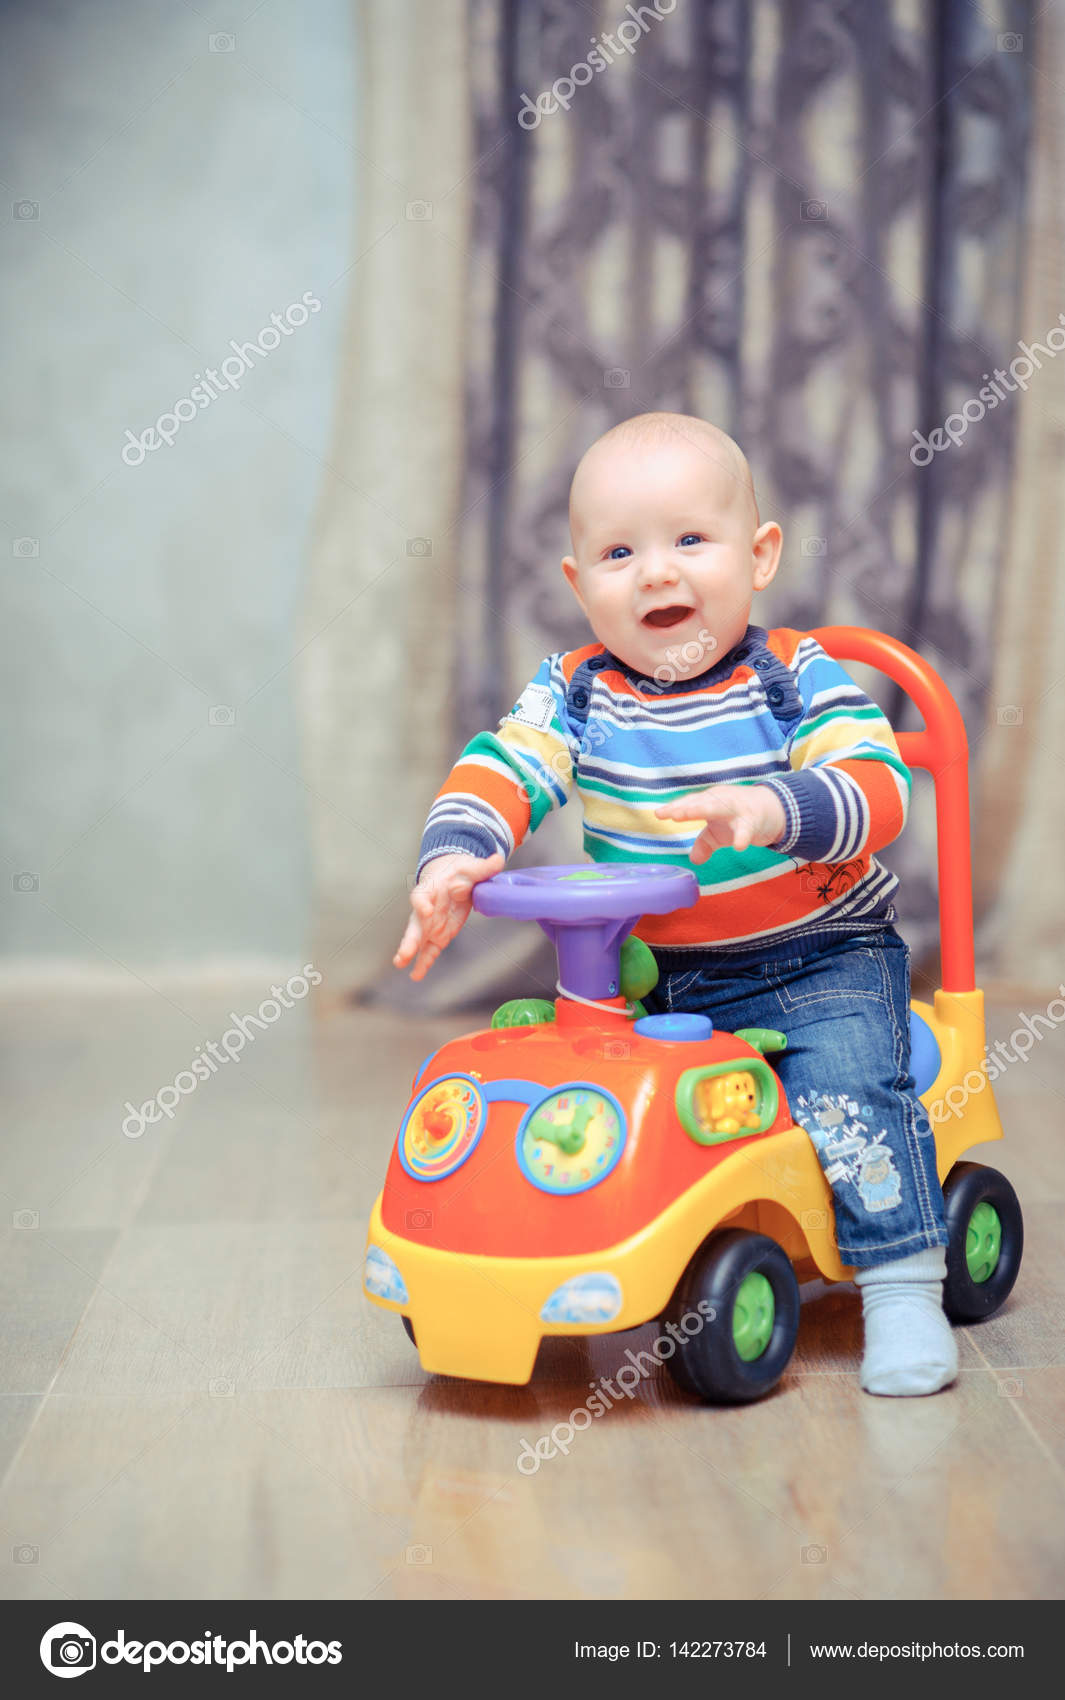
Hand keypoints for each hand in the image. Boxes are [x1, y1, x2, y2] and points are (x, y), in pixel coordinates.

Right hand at [393, 851, 505, 980]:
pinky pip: (428, 949)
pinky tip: (416, 975)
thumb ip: (483, 867)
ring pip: (417, 939)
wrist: (454, 877)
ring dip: (410, 952)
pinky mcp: (437, 934)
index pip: (421, 895)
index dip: (422, 903)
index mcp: (431, 888)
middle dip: (409, 939)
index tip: (426, 911)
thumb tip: (498, 859)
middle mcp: (426, 908)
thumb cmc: (459, 871)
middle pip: (414, 924)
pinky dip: (423, 962)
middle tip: (404, 953)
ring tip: (401, 964)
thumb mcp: (472, 867)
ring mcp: (429, 924)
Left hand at [654, 784, 786, 863]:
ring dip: (703, 809)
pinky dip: (743, 836)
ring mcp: (738, 809)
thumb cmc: (739, 817)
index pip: (690, 803)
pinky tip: (738, 846)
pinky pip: (747, 828)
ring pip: (719, 808)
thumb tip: (694, 860)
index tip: (659, 815)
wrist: (775, 808)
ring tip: (686, 815)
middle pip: (701, 803)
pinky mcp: (754, 820)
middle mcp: (721, 801)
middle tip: (672, 813)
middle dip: (686, 807)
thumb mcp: (719, 831)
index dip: (675, 808)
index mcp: (710, 801)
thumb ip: (705, 844)